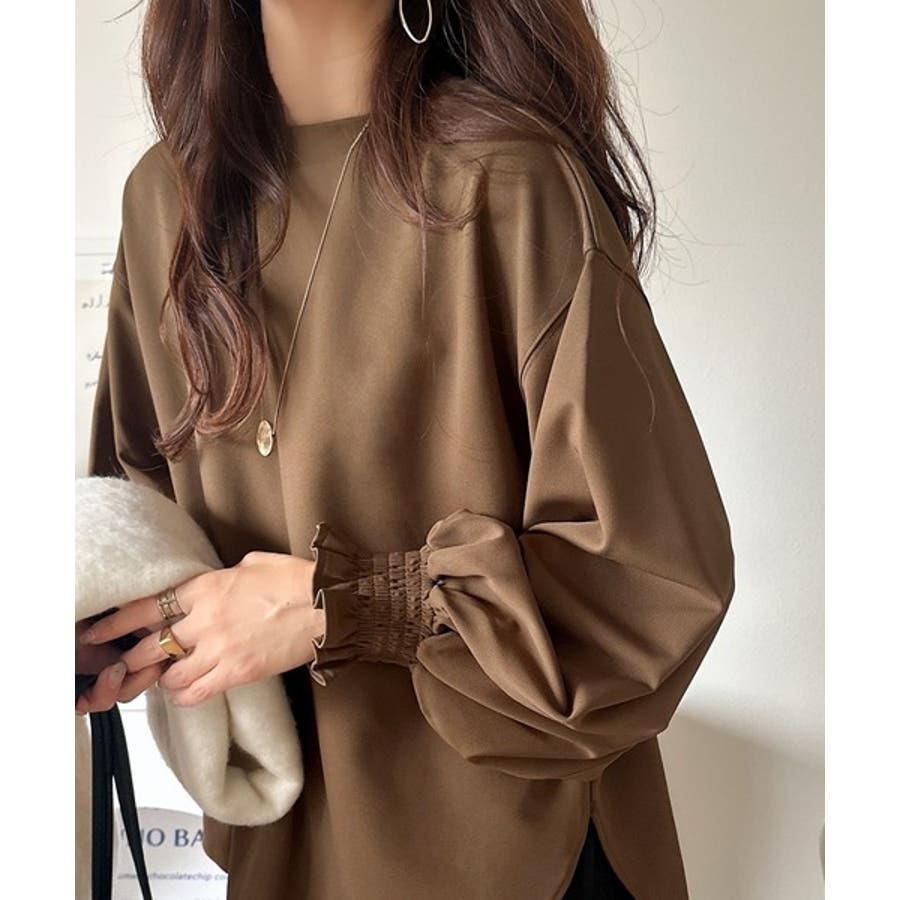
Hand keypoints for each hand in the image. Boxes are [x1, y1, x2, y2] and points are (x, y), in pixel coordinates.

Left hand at [79, 552, 321, 707]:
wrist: (326, 605)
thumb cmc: (295, 579)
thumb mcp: (253, 564)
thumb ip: (225, 576)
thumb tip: (217, 585)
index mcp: (206, 588)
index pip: (148, 606)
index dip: (117, 621)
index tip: (98, 630)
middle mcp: (205, 619)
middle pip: (150, 645)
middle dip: (132, 657)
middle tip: (122, 665)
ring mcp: (219, 649)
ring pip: (170, 674)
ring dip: (162, 678)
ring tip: (164, 677)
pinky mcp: (237, 672)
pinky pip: (196, 692)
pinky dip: (184, 695)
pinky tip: (185, 692)